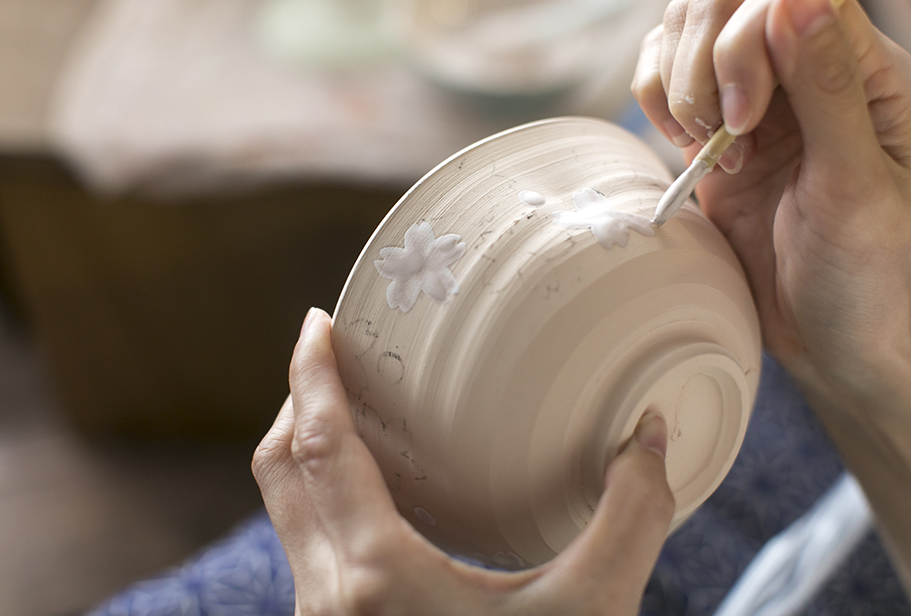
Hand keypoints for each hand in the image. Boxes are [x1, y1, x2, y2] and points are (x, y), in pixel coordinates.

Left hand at [253, 308, 673, 615]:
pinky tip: (377, 496)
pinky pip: (307, 547)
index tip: (317, 323)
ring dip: (307, 452)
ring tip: (353, 413)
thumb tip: (654, 432)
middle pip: (281, 468)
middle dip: (299, 401)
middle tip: (334, 356)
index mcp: (373, 576)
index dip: (311, 375)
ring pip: (287, 512)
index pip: (317, 446)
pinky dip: (323, 499)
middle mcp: (326, 596)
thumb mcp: (591, 614)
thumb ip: (631, 516)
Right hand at [632, 0, 910, 584]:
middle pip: (726, 4)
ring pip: (687, 33)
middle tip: (725, 137)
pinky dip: (659, 103)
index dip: (747, 41)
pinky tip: (687, 148)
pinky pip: (666, 81)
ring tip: (710, 150)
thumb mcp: (855, 186)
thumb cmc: (870, 277)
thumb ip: (828, 90)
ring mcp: (755, 102)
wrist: (833, 343)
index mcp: (864, 73)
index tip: (747, 120)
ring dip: (678, 86)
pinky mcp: (714, 135)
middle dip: (704, 64)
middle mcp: (806, 74)